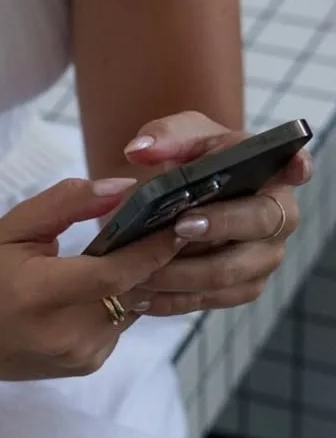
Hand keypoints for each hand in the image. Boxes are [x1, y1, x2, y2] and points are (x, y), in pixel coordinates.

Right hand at [0, 177, 181, 394]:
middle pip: (132, 291)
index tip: (180, 217)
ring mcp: (76, 357)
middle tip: (167, 220)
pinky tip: (99, 284)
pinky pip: (119, 325)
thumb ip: (66, 203)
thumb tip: (123, 187)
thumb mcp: (10, 229)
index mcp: (39, 296)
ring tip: (133, 246)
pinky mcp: (85, 367)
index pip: (115, 274)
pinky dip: (117, 301)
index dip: (153, 247)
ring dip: (136, 278)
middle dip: (152, 256)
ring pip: (131, 308)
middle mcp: (63, 335)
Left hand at [123, 111, 311, 315]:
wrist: (182, 202)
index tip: (293, 165)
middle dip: (217, 227)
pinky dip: (173, 299)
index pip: (297, 167)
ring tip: (142, 269)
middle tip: (178, 227)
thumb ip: (163, 137)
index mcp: (272, 173)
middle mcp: (278, 217)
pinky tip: (143, 295)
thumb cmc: (192, 164)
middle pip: (258, 225)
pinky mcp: (242, 288)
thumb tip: (139, 150)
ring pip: (228, 272)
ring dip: (182, 273)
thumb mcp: (180, 140)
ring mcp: (263, 257)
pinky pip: (210, 300)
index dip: (297, 167)